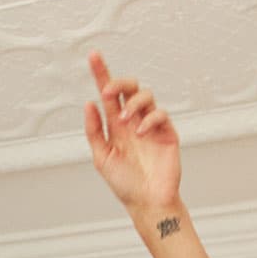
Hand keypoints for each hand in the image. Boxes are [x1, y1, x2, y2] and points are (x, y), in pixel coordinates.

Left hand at [84, 51, 181, 211]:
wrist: (147, 201)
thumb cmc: (125, 183)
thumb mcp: (101, 157)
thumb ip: (94, 131)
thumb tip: (89, 104)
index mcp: (115, 125)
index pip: (108, 94)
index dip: (101, 73)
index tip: (93, 56)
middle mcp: (133, 120)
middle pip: (128, 87)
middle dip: (119, 82)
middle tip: (108, 92)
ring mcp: (150, 125)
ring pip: (145, 96)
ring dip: (132, 103)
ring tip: (124, 120)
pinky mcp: (167, 133)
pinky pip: (160, 114)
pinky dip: (149, 119)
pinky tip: (141, 133)